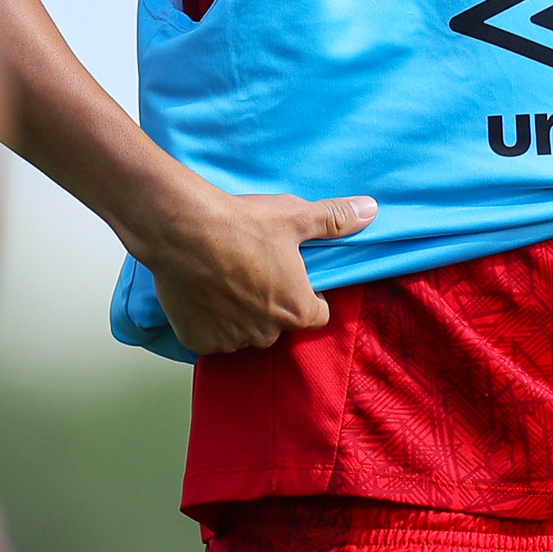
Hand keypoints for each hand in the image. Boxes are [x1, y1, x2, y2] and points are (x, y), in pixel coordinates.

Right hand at [135, 189, 377, 354]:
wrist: (182, 228)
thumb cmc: (241, 223)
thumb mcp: (295, 215)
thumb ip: (335, 219)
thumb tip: (370, 210)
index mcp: (296, 309)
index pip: (317, 314)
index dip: (308, 294)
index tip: (293, 275)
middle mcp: (266, 333)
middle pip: (279, 325)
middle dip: (271, 304)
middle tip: (254, 269)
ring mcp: (230, 340)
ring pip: (244, 332)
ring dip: (240, 314)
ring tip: (226, 277)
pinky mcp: (198, 340)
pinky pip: (211, 337)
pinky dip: (209, 321)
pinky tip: (204, 291)